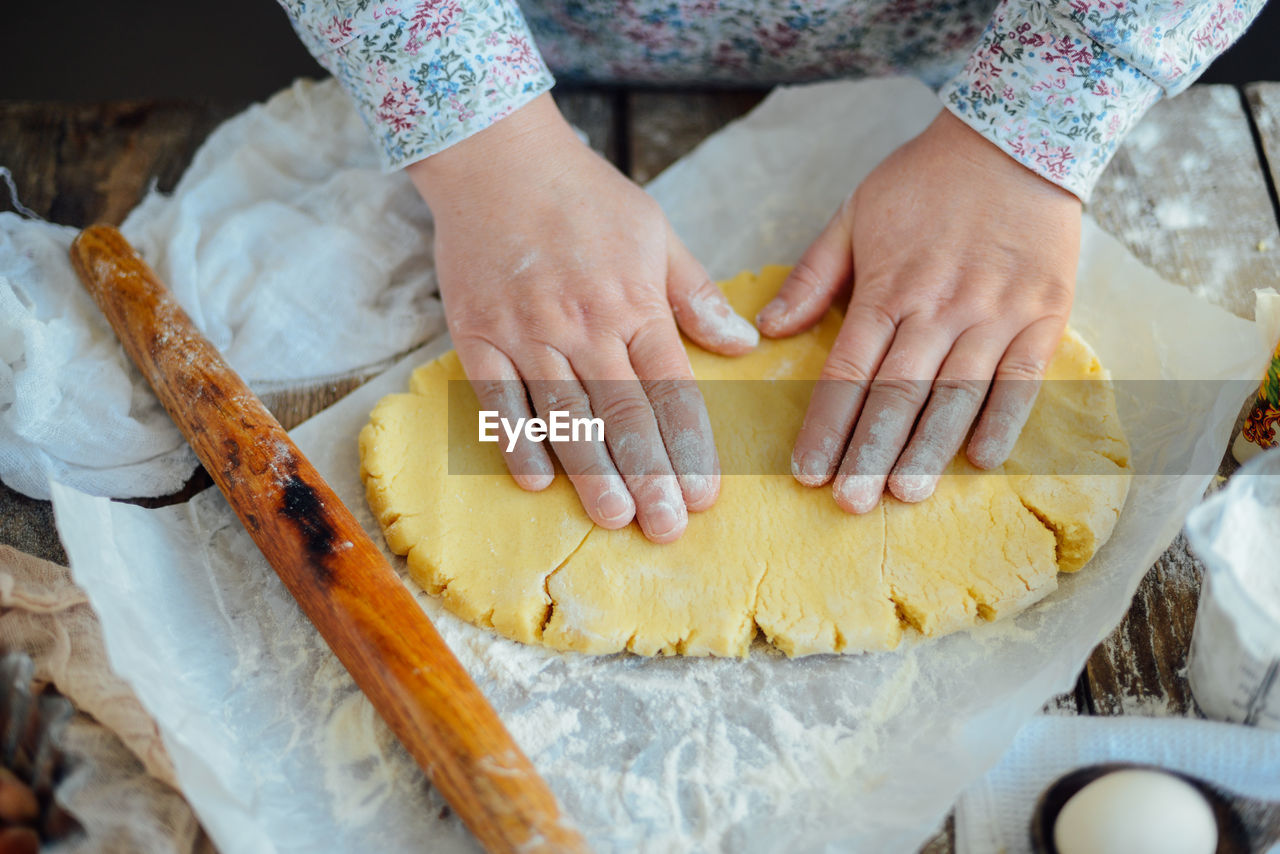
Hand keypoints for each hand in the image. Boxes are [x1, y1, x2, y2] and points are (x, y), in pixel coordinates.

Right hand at [407, 94, 757, 541]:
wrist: (497, 159)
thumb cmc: (584, 196)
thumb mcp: (656, 233)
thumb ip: (696, 296)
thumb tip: (745, 346)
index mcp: (633, 302)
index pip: (670, 388)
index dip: (690, 447)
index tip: (705, 495)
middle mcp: (583, 324)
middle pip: (622, 413)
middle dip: (648, 476)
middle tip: (666, 527)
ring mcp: (526, 332)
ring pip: (566, 416)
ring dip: (592, 472)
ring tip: (615, 518)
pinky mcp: (477, 335)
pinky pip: (499, 400)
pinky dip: (517, 441)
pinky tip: (536, 482)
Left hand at [757, 109, 1080, 511]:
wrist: (1018, 137)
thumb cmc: (925, 181)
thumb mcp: (854, 214)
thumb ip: (813, 276)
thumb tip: (768, 329)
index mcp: (888, 287)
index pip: (849, 372)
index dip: (826, 426)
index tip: (807, 470)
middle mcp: (939, 307)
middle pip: (898, 394)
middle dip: (870, 453)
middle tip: (850, 502)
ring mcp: (995, 313)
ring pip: (956, 394)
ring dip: (929, 448)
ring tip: (904, 493)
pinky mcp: (1043, 314)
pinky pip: (1022, 379)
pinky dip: (1003, 420)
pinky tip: (980, 460)